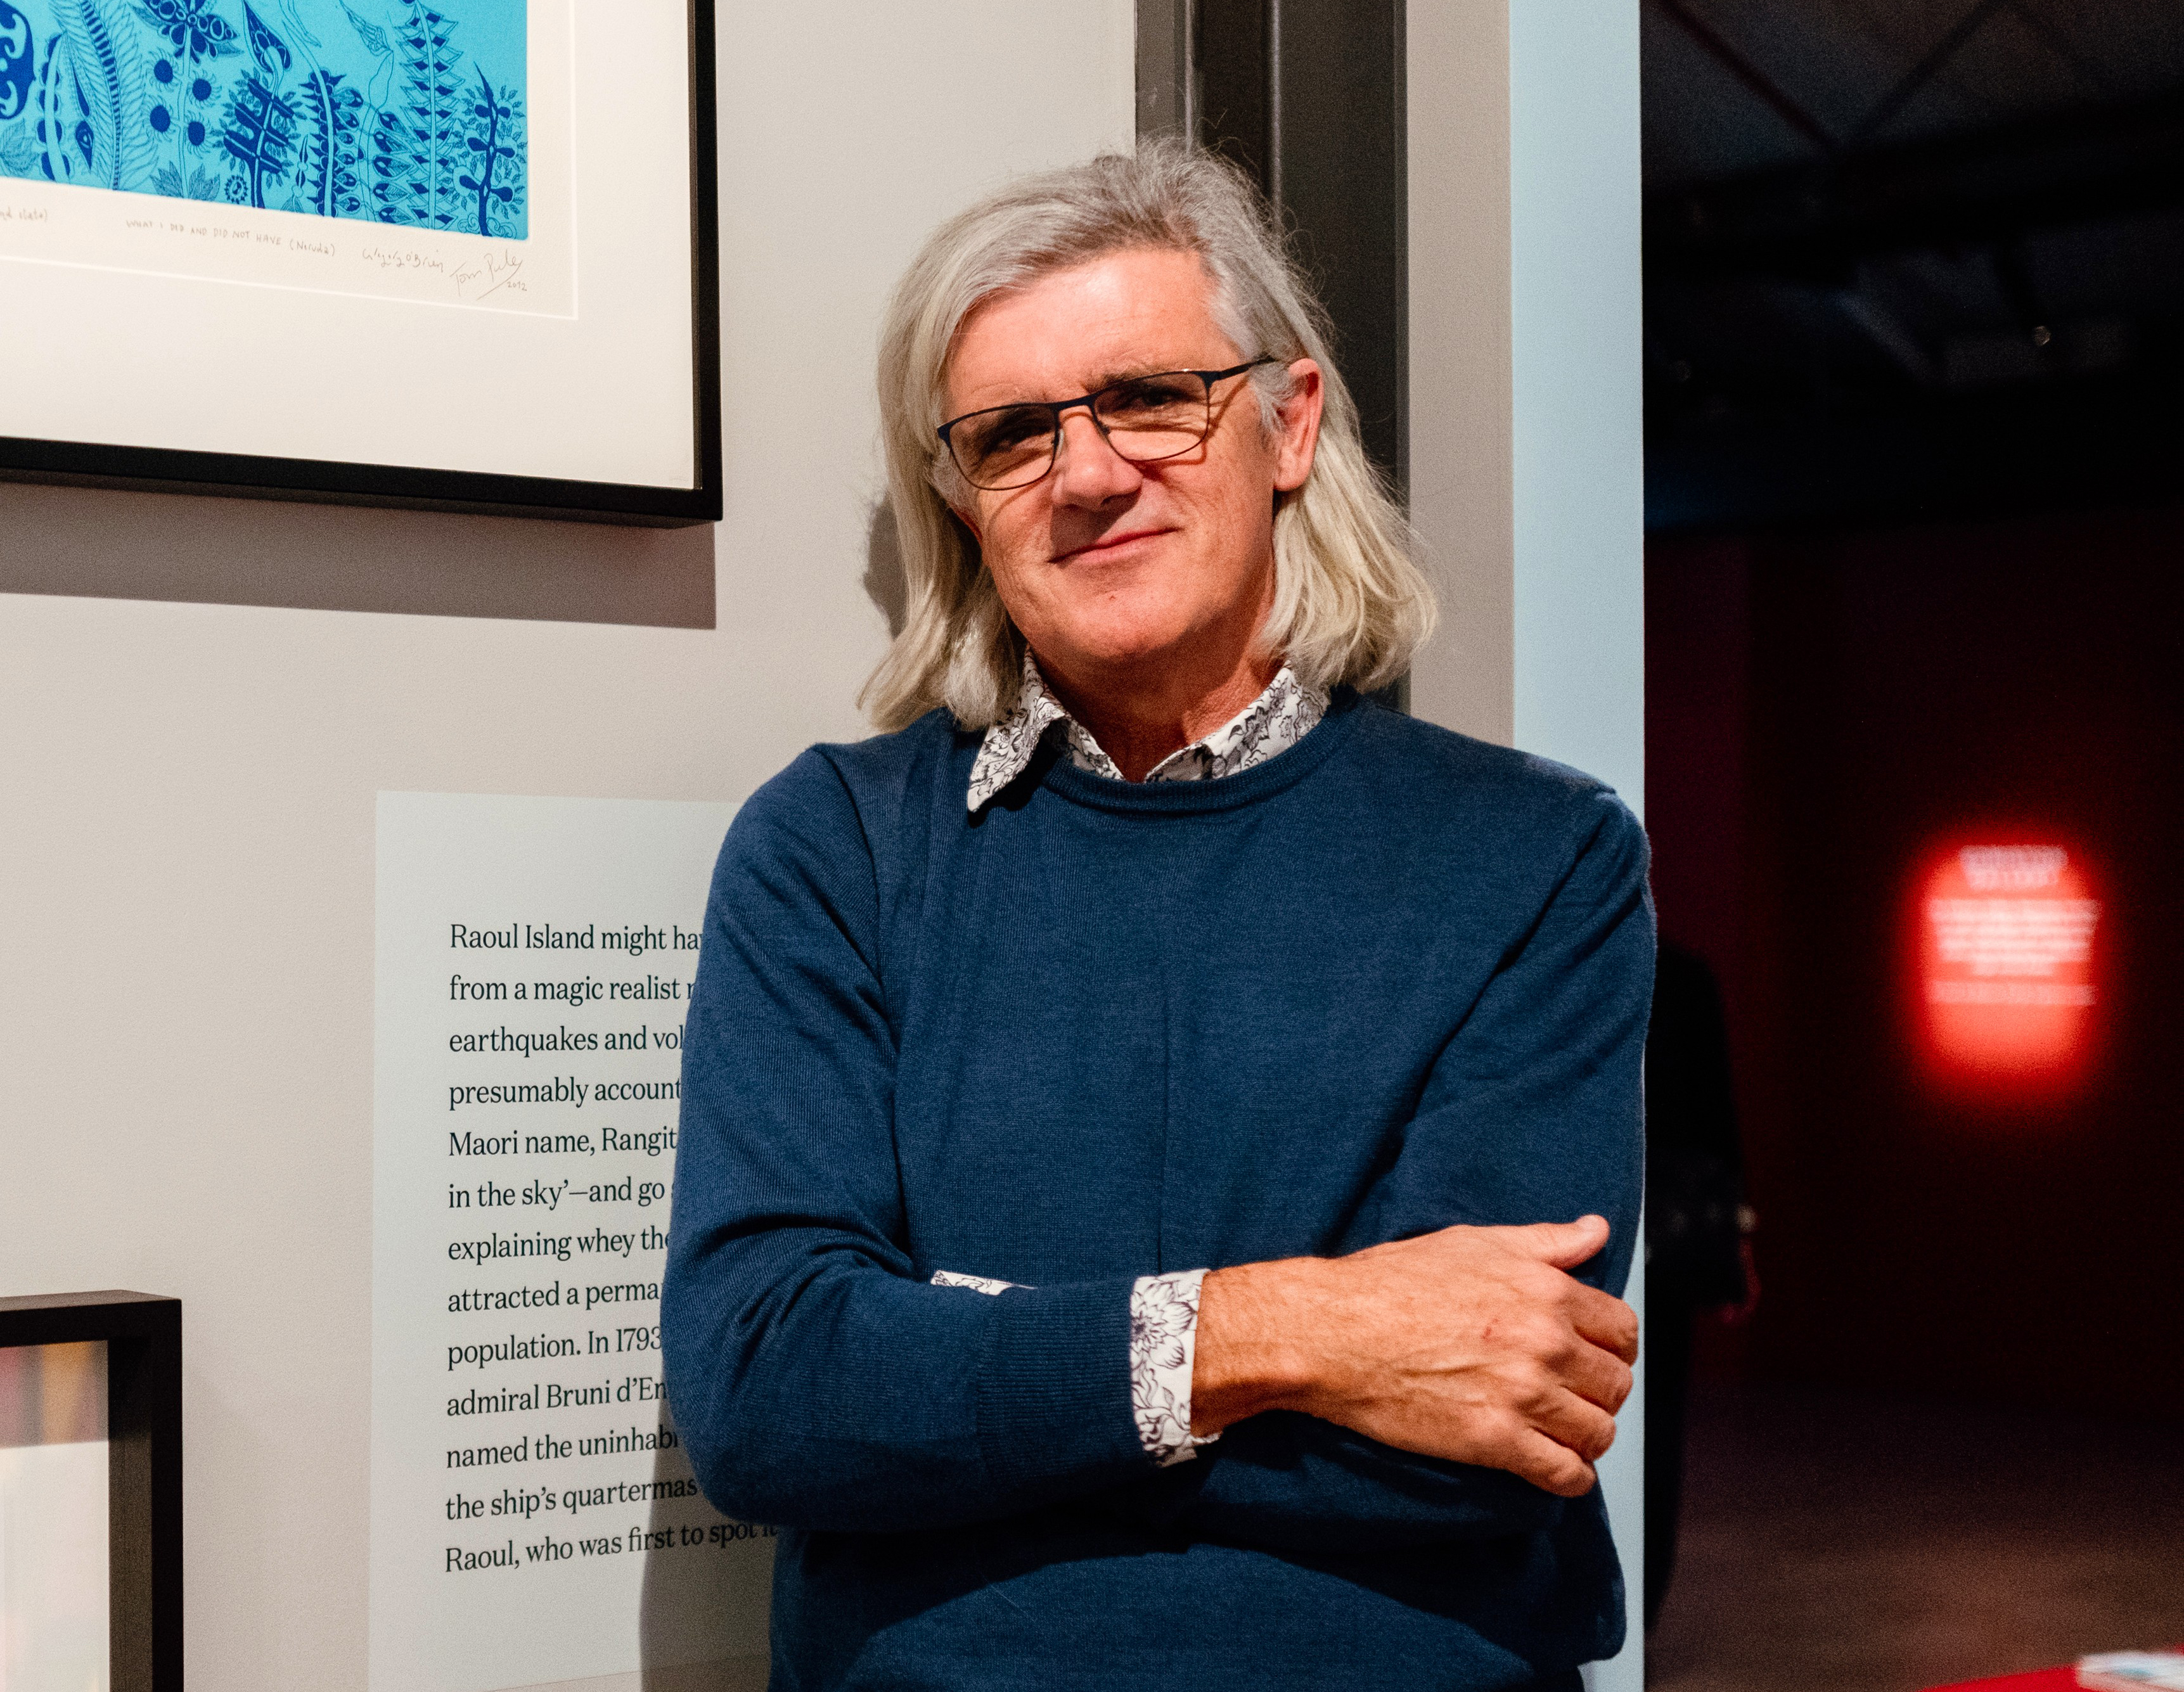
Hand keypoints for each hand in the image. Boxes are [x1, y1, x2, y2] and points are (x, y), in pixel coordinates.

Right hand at [1190, 1216, 1637, 1497]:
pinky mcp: (1495, 1440)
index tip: (1595, 1357)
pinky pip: (1564, 1474)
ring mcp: (1523, 1393)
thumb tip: (1595, 1231)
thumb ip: (1545, 1242)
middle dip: (1600, 1393)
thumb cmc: (1390, 1283)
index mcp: (1546, 1290)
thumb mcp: (1473, 1243)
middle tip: (1573, 1397)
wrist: (1332, 1330)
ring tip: (1561, 1432)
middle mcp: (1544, 1342)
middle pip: (1615, 1384)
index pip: (1622, 1330)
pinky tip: (1551, 1466)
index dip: (1612, 1347)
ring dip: (1586, 1437)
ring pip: (1598, 1432)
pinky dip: (1568, 1477)